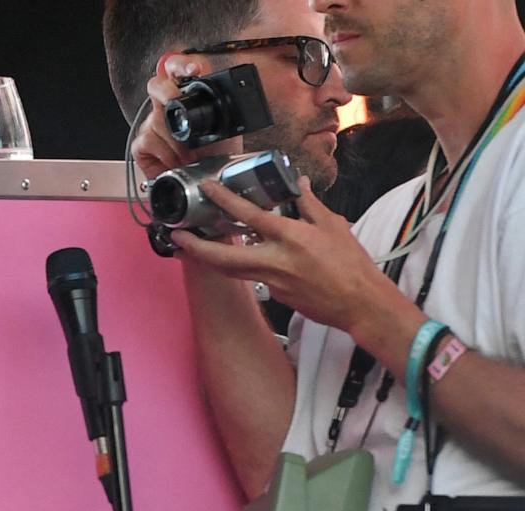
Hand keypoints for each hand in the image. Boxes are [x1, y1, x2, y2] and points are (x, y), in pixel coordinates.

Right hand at [131, 58, 241, 180]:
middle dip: (167, 92)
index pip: (176, 69)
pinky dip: (165, 153)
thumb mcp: (227, 127)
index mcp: (185, 96)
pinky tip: (176, 160)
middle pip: (155, 85)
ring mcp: (151, 125)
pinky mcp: (142, 145)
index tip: (193, 70)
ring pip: (156, 120)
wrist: (204, 180)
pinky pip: (148, 141)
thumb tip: (230, 94)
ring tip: (190, 153)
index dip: (181, 64)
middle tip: (177, 101)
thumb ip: (223, 107)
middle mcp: (165, 107)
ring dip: (176, 140)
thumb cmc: (214, 154)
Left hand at [168, 177, 411, 332]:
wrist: (359, 303)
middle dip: (195, 248)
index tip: (208, 189)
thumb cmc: (351, 264)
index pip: (250, 215)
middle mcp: (274, 260)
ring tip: (189, 248)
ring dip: (207, 259)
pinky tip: (228, 259)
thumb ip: (310, 204)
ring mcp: (271, 281)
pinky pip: (249, 277)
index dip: (225, 201)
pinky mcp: (274, 294)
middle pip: (223, 256)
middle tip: (176, 236)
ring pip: (229, 270)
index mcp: (290, 237)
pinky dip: (236, 267)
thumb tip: (300, 182)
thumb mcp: (333, 226)